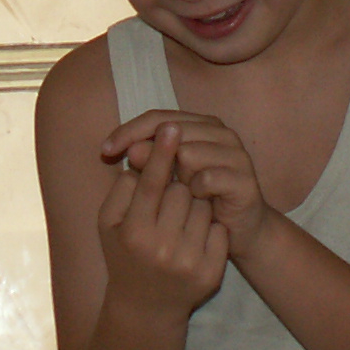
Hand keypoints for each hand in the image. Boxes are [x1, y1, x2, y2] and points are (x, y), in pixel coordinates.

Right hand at [97, 123, 230, 317]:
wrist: (146, 308)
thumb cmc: (124, 256)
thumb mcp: (108, 225)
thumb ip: (120, 189)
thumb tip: (139, 156)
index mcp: (133, 232)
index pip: (151, 183)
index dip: (162, 153)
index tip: (171, 126)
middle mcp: (161, 248)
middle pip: (180, 191)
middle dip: (177, 187)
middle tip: (168, 201)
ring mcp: (189, 262)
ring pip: (202, 207)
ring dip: (194, 206)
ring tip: (179, 222)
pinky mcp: (211, 274)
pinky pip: (218, 230)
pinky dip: (209, 228)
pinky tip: (194, 239)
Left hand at [104, 108, 269, 256]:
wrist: (240, 232)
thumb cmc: (198, 203)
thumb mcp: (169, 180)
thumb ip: (149, 162)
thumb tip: (129, 150)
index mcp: (200, 125)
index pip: (157, 117)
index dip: (129, 131)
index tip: (105, 151)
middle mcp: (220, 132)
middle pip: (172, 131)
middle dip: (151, 156)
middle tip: (142, 180)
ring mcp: (235, 153)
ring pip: (188, 153)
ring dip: (177, 178)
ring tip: (182, 195)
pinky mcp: (244, 178)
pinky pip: (206, 178)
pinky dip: (196, 192)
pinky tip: (198, 203)